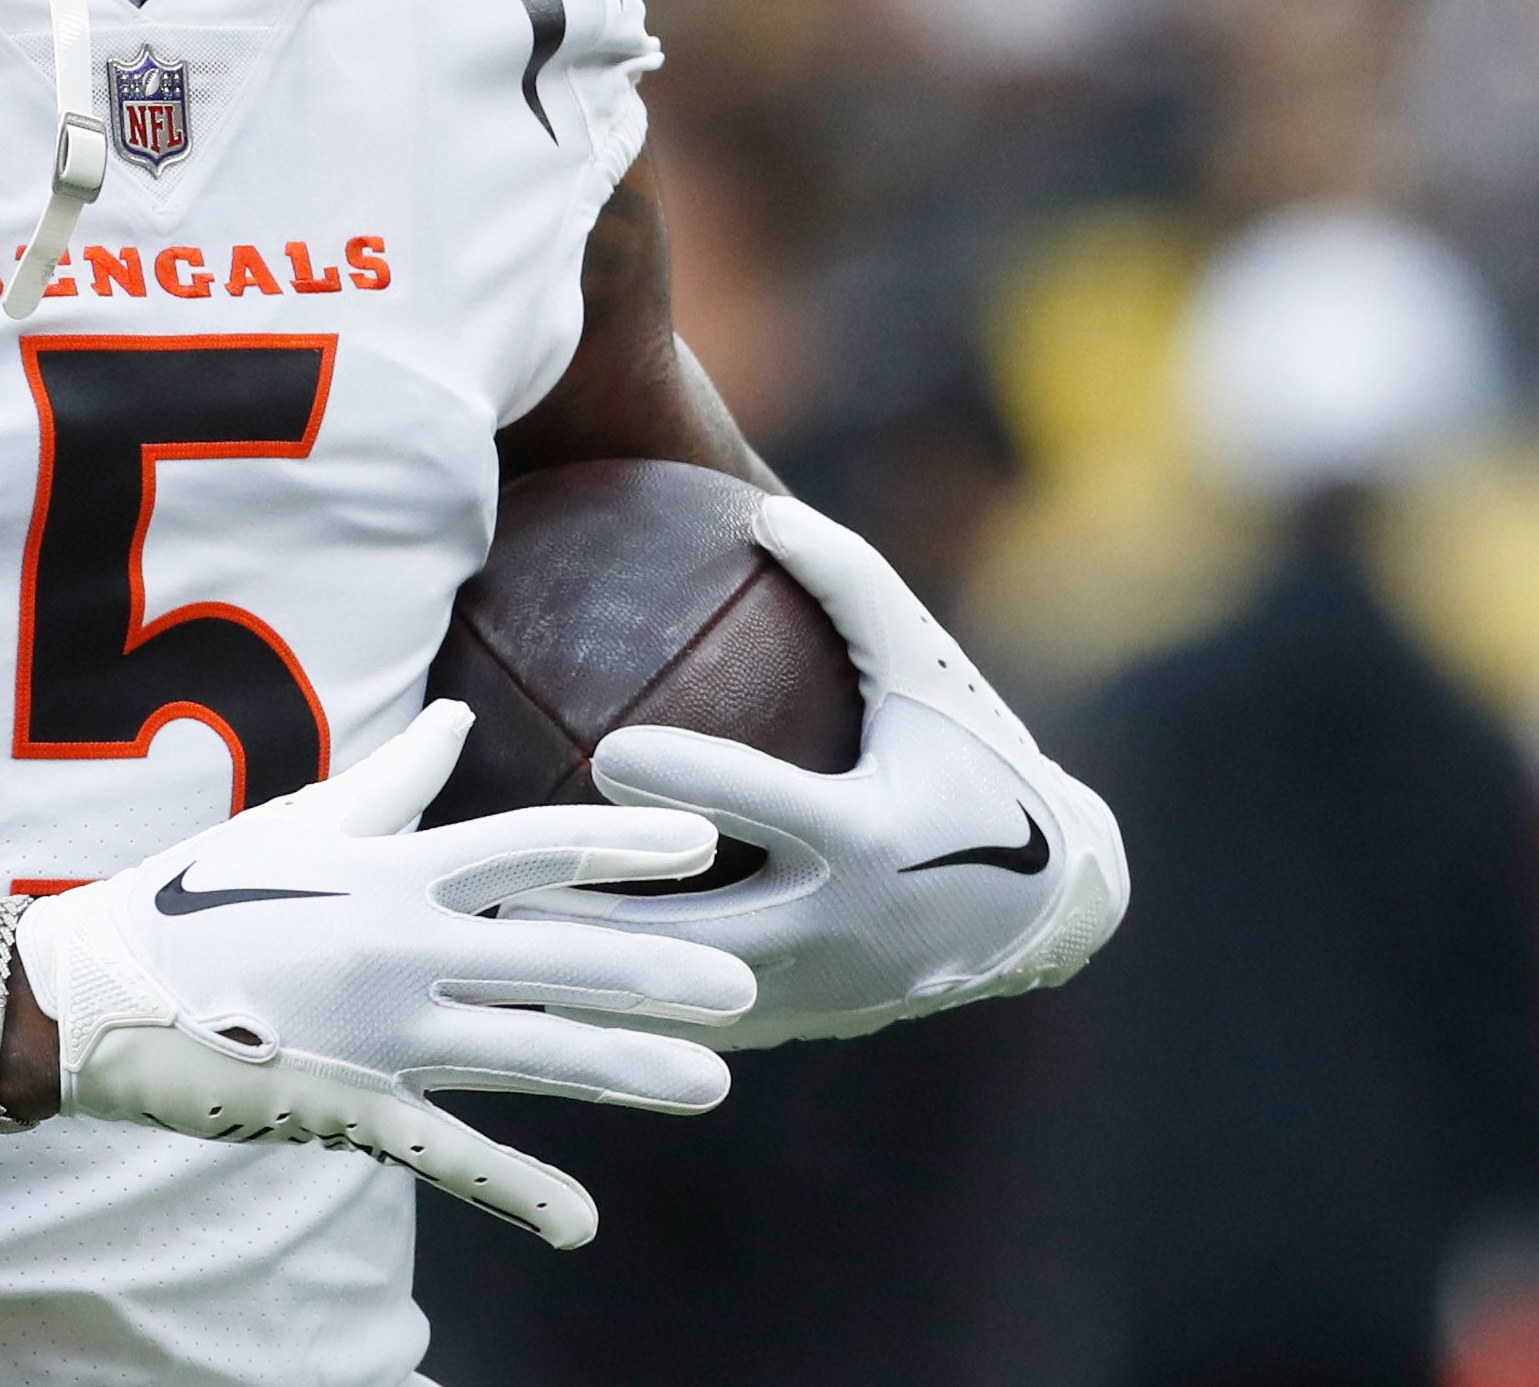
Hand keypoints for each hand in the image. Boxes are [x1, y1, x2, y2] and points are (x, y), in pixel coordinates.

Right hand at [13, 700, 755, 1246]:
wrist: (92, 995)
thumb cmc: (197, 892)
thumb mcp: (300, 820)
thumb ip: (396, 778)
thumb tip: (456, 715)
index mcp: (392, 870)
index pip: (531, 847)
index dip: (619, 844)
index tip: (702, 842)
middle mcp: (399, 947)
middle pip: (554, 956)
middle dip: (657, 969)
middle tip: (749, 981)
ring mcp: (380, 1033)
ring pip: (527, 1051)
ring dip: (625, 1069)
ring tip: (715, 1082)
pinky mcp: (350, 1105)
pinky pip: (448, 1152)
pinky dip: (516, 1188)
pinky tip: (582, 1222)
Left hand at [521, 496, 1126, 1045]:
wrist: (1046, 907)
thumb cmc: (974, 761)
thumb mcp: (924, 668)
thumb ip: (848, 585)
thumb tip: (758, 511)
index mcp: (867, 837)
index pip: (765, 809)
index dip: (689, 781)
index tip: (609, 752)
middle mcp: (837, 928)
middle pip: (690, 934)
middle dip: (594, 914)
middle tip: (503, 872)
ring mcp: (814, 993)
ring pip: (673, 995)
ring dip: (587, 972)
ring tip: (492, 931)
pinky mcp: (796, 1026)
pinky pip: (687, 1016)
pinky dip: (616, 999)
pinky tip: (533, 967)